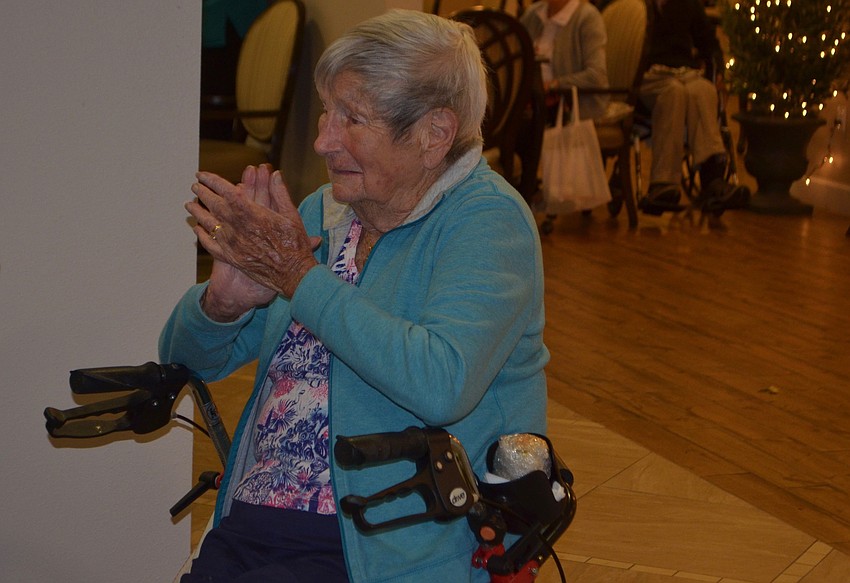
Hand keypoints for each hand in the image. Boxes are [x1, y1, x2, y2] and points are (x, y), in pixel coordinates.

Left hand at [186, 166, 320, 320]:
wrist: (292, 275)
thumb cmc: (295, 245)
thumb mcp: (292, 216)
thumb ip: (281, 193)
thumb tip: (276, 174)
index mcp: (252, 214)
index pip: (226, 192)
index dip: (212, 181)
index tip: (202, 175)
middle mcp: (238, 227)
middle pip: (214, 206)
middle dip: (203, 194)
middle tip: (194, 186)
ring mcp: (233, 244)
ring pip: (208, 224)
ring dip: (197, 212)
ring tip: (189, 205)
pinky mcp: (232, 258)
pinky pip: (211, 245)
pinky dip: (202, 236)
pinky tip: (198, 229)